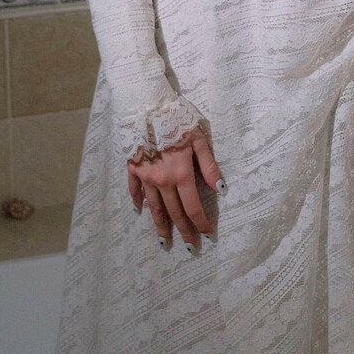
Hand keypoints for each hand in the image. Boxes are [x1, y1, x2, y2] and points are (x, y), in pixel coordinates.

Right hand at [128, 129, 222, 251]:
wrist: (146, 104)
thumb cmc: (177, 118)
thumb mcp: (199, 139)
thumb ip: (209, 166)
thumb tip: (221, 189)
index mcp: (181, 174)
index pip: (193, 206)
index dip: (201, 222)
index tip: (207, 235)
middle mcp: (161, 180)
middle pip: (174, 212)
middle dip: (183, 231)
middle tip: (189, 248)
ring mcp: (144, 176)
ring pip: (154, 207)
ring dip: (160, 226)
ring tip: (164, 242)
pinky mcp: (132, 167)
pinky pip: (134, 190)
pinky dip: (137, 202)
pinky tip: (140, 212)